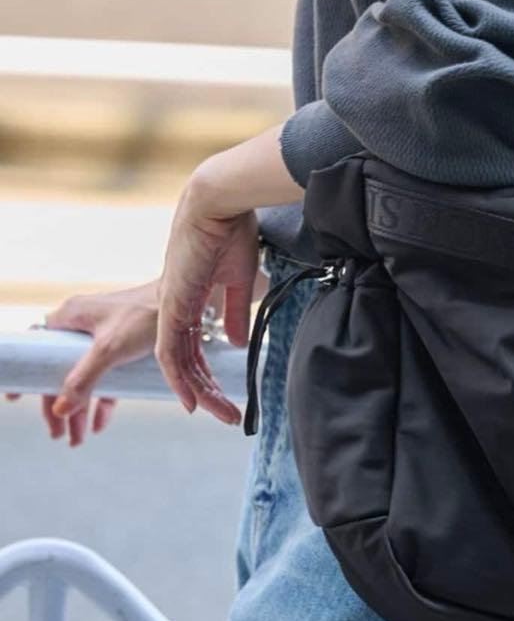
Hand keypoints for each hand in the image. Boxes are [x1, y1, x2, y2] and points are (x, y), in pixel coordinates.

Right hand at [4, 281, 157, 445]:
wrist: (187, 301)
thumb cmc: (146, 315)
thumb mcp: (109, 350)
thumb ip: (83, 379)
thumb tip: (60, 410)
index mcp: (70, 317)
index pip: (39, 352)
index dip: (29, 377)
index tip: (18, 399)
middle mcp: (83, 324)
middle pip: (60, 371)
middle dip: (58, 405)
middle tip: (58, 435)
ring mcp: (103, 335)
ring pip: (84, 377)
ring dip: (80, 408)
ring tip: (78, 439)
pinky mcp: (125, 343)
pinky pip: (107, 375)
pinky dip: (103, 399)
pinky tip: (100, 423)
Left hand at [154, 185, 254, 424]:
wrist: (219, 204)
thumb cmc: (232, 232)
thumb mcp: (236, 280)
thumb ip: (233, 313)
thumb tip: (235, 343)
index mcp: (190, 301)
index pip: (194, 348)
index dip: (205, 375)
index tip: (221, 397)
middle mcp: (175, 309)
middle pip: (186, 363)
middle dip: (206, 392)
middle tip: (227, 415)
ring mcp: (170, 309)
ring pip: (178, 365)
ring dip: (199, 392)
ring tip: (220, 414)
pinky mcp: (171, 307)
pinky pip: (170, 354)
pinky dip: (180, 380)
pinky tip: (193, 401)